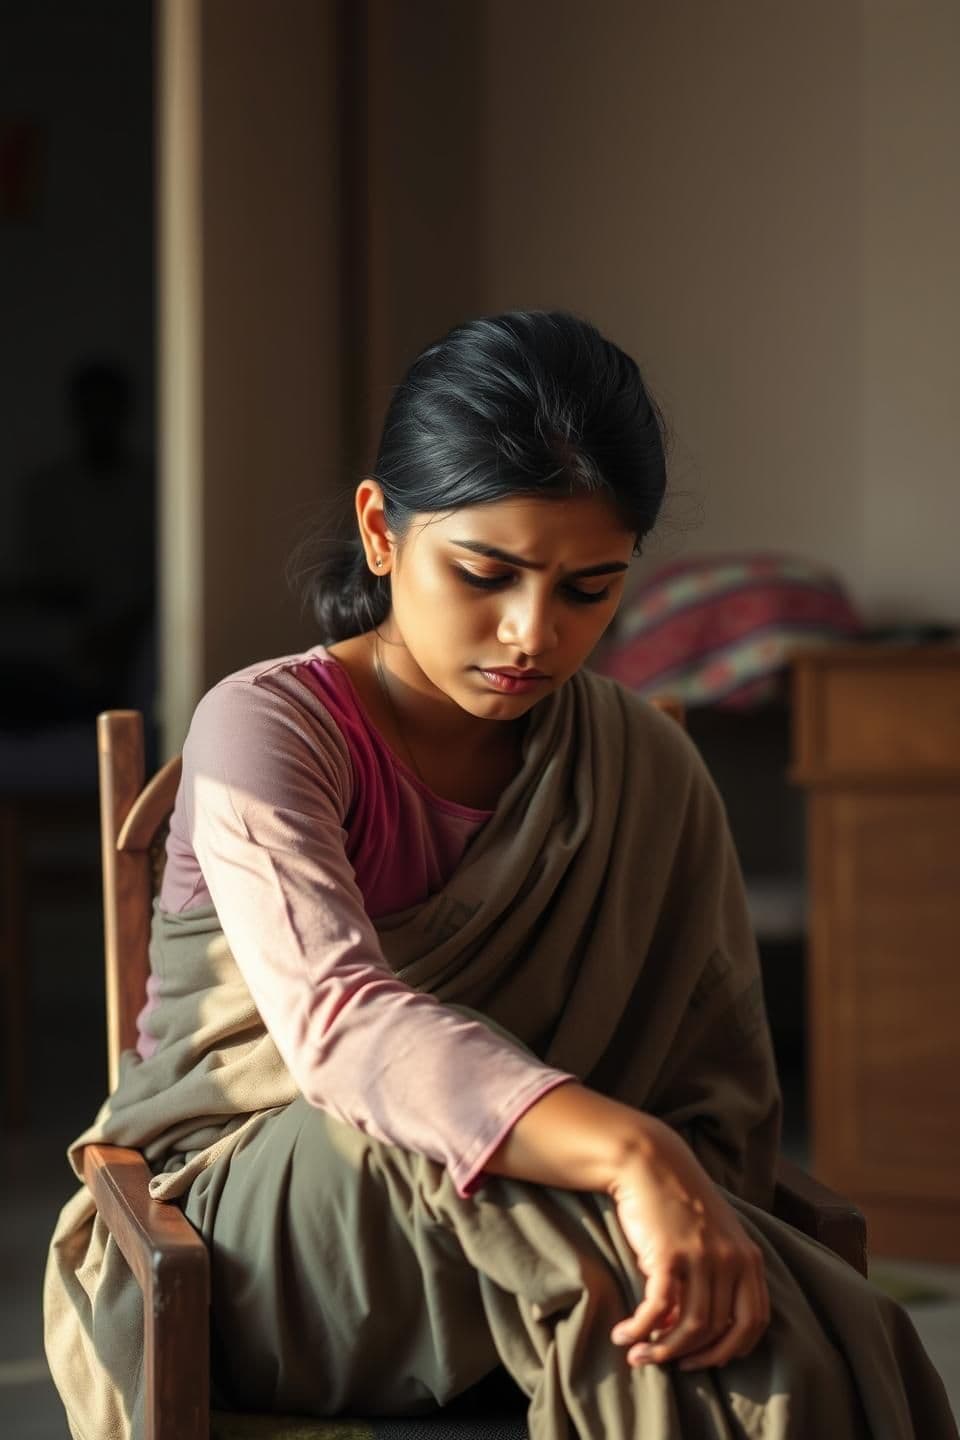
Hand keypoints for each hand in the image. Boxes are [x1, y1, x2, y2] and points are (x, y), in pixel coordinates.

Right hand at [607, 1116, 769, 1370]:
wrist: (649, 1161)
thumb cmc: (676, 1201)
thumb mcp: (710, 1237)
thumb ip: (713, 1278)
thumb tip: (687, 1328)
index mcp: (748, 1257)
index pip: (754, 1322)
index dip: (729, 1349)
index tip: (703, 1359)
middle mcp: (732, 1259)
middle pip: (720, 1331)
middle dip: (693, 1358)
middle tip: (666, 1362)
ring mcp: (703, 1257)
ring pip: (690, 1327)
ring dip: (661, 1350)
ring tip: (637, 1356)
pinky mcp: (669, 1254)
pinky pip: (658, 1309)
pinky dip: (639, 1330)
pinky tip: (623, 1336)